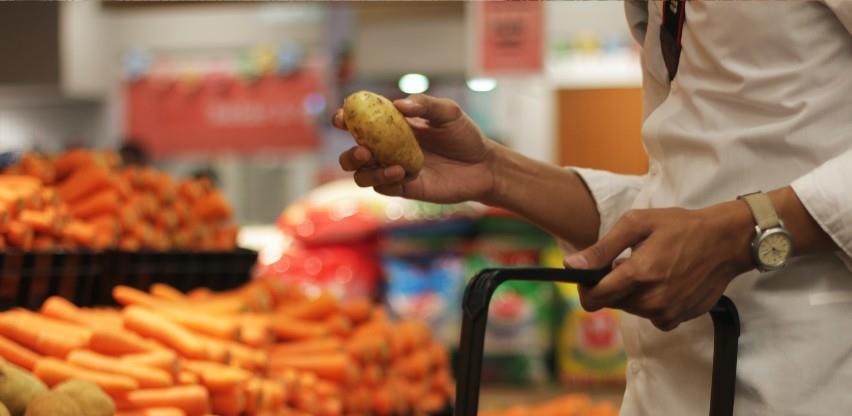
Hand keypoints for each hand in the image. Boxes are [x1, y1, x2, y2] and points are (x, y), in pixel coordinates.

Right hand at [334, 94, 496, 203]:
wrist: (484, 165)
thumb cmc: (465, 135)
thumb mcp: (448, 112)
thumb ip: (424, 104)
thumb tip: (398, 104)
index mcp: (391, 127)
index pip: (359, 124)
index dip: (344, 120)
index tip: (341, 119)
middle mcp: (387, 150)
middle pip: (352, 155)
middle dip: (350, 154)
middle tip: (364, 150)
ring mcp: (394, 171)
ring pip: (363, 176)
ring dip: (367, 172)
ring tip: (391, 165)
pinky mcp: (405, 189)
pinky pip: (383, 189)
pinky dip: (386, 181)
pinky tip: (403, 173)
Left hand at [564, 201, 754, 330]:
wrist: (726, 241)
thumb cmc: (681, 227)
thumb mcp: (637, 224)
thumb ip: (602, 248)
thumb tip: (571, 265)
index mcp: (638, 274)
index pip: (594, 298)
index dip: (585, 287)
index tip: (588, 275)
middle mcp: (651, 299)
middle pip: (611, 303)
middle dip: (612, 284)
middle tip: (630, 261)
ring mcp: (666, 312)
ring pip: (630, 308)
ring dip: (632, 292)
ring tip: (651, 267)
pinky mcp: (678, 318)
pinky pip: (650, 315)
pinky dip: (650, 301)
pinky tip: (665, 281)